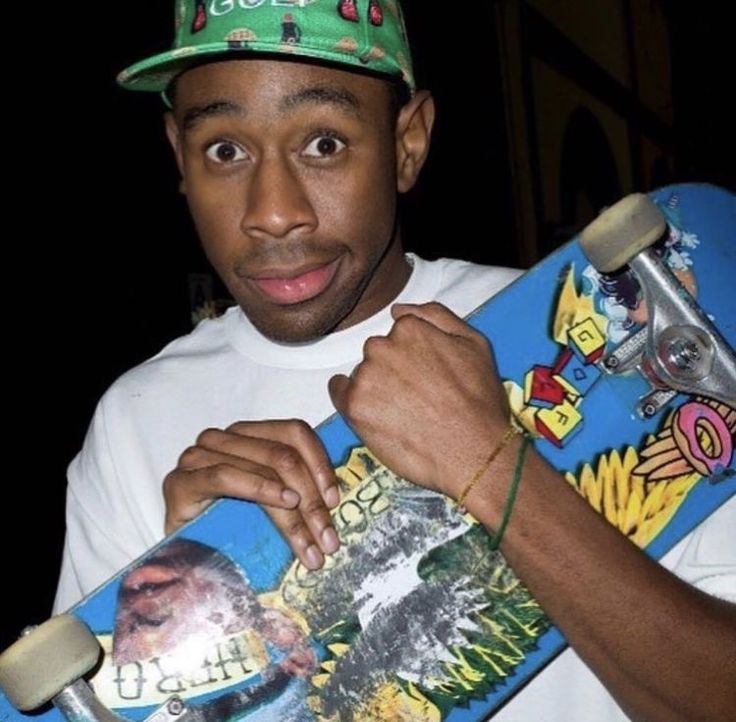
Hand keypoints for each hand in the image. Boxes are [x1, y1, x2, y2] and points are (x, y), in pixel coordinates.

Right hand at [163, 420, 340, 568]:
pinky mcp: (181, 481)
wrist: (181, 558)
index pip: (295, 432)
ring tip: (311, 541)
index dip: (320, 462)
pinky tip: (283, 504)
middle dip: (312, 498)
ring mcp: (199, 456)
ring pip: (264, 465)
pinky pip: (226, 475)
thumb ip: (296, 488)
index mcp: (249, 434)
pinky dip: (259, 488)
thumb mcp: (271, 503)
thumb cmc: (229, 529)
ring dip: (295, 509)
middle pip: (283, 453)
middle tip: (328, 538)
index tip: (335, 501)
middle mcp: (224, 437)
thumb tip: (335, 501)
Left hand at [329, 303, 509, 499]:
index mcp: (410, 328)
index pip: (398, 335)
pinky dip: (353, 401)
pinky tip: (376, 416)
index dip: (413, 357)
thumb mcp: (474, 343)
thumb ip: (435, 316)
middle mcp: (382, 347)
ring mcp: (366, 377)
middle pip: (378, 354)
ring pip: (362, 374)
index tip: (424, 377)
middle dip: (392, 371)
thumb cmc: (478, 401)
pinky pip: (339, 393)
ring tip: (404, 413)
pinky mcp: (354, 406)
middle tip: (416, 398)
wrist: (474, 453)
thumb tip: (398, 309)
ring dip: (375, 388)